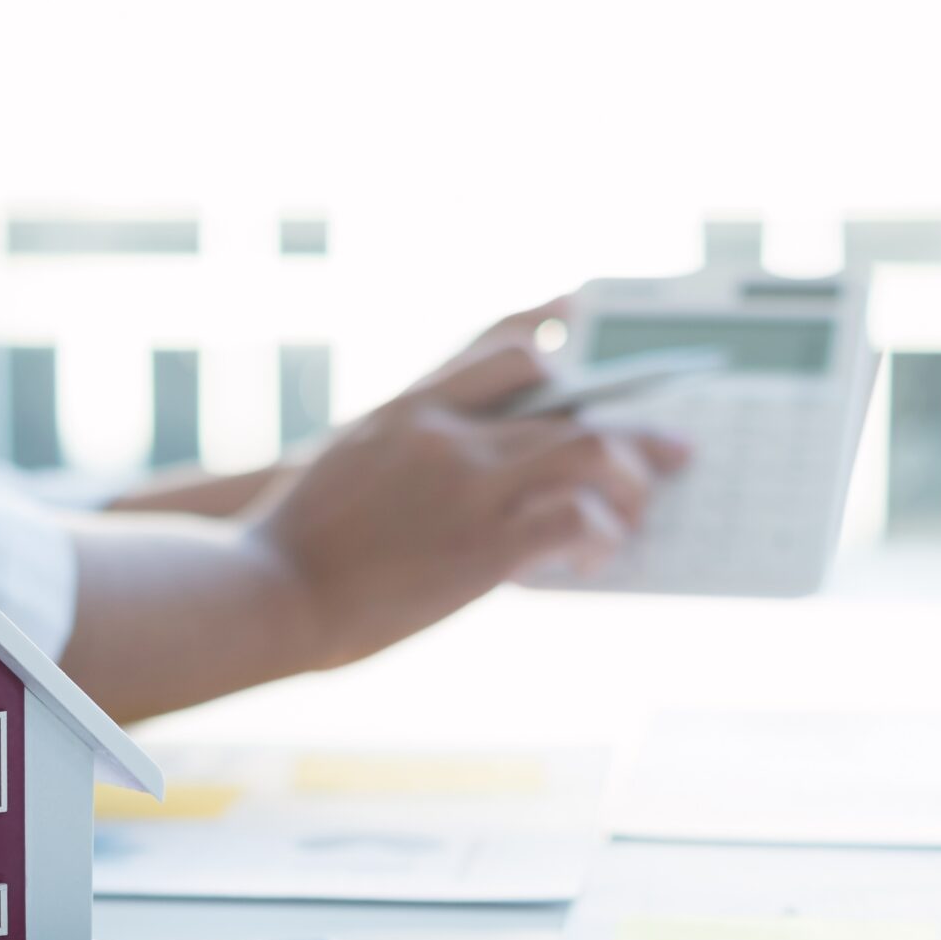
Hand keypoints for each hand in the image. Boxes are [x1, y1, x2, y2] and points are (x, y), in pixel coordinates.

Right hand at [246, 297, 689, 668]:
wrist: (264, 592)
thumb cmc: (291, 548)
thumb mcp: (341, 469)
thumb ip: (400, 458)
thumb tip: (454, 481)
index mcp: (409, 410)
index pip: (505, 353)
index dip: (560, 347)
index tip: (595, 355)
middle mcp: (447, 435)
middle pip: (570, 406)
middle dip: (634, 431)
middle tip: (677, 451)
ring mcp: (467, 486)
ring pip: (588, 452)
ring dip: (628, 484)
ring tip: (634, 518)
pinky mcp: (482, 546)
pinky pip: (575, 521)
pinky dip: (600, 536)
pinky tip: (595, 560)